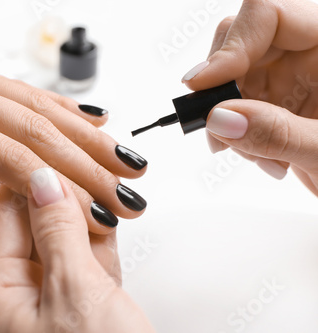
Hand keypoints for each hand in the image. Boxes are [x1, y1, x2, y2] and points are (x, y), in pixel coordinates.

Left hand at [0, 168, 153, 332]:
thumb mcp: (74, 294)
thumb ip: (58, 233)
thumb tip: (44, 181)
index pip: (8, 214)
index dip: (34, 178)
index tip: (60, 150)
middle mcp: (17, 298)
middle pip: (36, 225)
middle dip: (68, 196)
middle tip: (94, 163)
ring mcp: (49, 306)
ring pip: (64, 243)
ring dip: (90, 216)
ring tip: (109, 183)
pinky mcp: (78, 314)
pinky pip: (83, 267)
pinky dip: (100, 244)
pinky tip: (113, 218)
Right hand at [182, 0, 317, 195]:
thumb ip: (280, 134)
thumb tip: (219, 117)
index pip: (271, 14)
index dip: (231, 45)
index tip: (203, 86)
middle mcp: (314, 50)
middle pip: (243, 42)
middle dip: (223, 89)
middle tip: (219, 131)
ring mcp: (297, 73)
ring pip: (233, 76)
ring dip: (229, 119)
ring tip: (259, 158)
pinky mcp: (284, 98)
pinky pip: (239, 103)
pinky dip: (239, 133)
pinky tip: (267, 158)